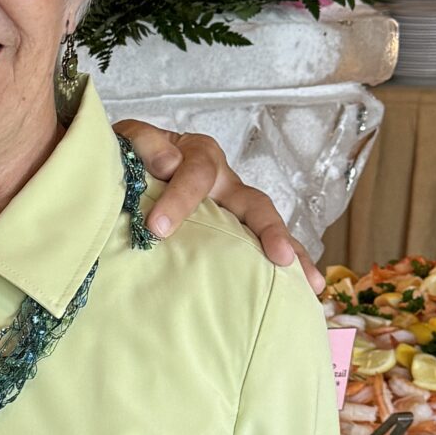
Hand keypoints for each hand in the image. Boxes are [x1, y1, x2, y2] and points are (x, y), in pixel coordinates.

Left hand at [112, 122, 323, 291]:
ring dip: (291, 255)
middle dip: (270, 231)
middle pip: (256, 204)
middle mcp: (225, 183)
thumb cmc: (130, 158)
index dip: (180, 201)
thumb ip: (145, 143)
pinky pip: (256, 251)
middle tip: (281, 257)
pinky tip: (297, 294)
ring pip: (267, 231)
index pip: (196, 175)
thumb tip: (168, 164)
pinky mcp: (229, 234)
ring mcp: (232, 211)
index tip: (157, 228)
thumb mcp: (129, 140)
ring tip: (310, 284)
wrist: (125, 172)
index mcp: (199, 155)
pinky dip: (277, 271)